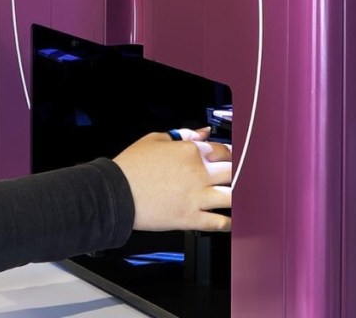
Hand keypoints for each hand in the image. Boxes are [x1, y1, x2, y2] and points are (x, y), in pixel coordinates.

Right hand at [112, 128, 231, 232]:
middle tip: (239, 175)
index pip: (223, 149)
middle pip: (233, 171)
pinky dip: (229, 222)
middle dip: (239, 172)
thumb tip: (203, 133)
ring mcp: (196, 197)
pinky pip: (219, 222)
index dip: (231, 153)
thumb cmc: (131, 167)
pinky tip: (232, 220)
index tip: (233, 157)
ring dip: (237, 196)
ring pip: (231, 196)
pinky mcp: (191, 218)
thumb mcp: (155, 139)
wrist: (116, 193)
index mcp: (190, 151)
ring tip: (238, 196)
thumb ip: (183, 134)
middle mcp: (198, 173)